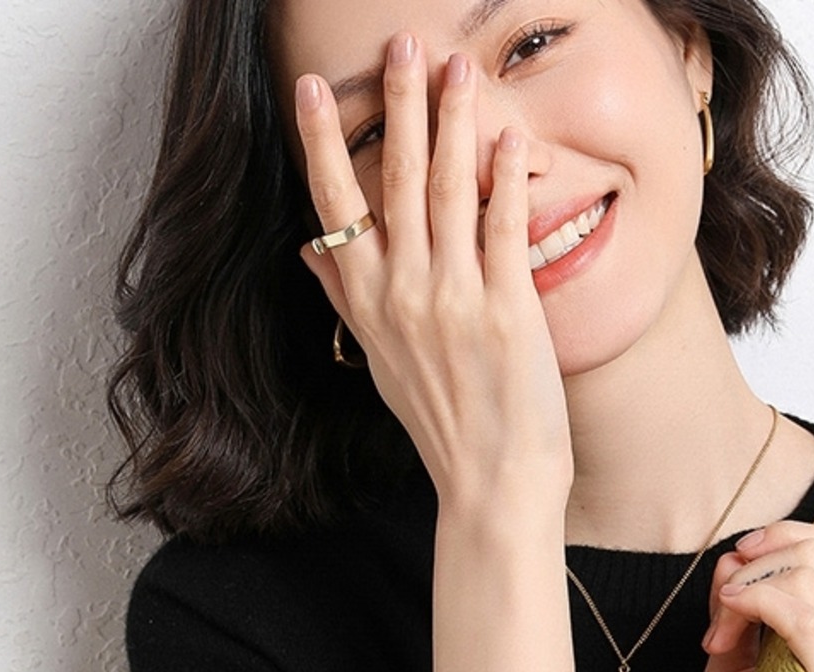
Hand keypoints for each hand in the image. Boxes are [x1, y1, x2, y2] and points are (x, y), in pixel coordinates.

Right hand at [293, 36, 571, 510]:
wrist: (491, 486)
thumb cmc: (443, 429)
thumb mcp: (381, 367)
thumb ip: (348, 302)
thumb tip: (310, 254)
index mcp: (370, 305)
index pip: (335, 208)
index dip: (320, 143)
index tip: (307, 90)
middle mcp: (403, 295)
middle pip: (391, 179)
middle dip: (396, 104)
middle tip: (401, 43)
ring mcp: (452, 300)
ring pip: (444, 190)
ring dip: (450, 121)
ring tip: (454, 67)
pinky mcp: (504, 310)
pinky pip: (502, 228)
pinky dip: (502, 178)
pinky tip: (506, 137)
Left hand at [682, 520, 813, 671]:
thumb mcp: (728, 670)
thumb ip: (739, 614)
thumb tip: (736, 559)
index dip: (785, 538)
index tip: (735, 571)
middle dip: (758, 558)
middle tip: (721, 609)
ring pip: (812, 572)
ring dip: (747, 585)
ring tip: (717, 635)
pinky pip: (801, 616)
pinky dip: (755, 601)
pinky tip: (724, 627)